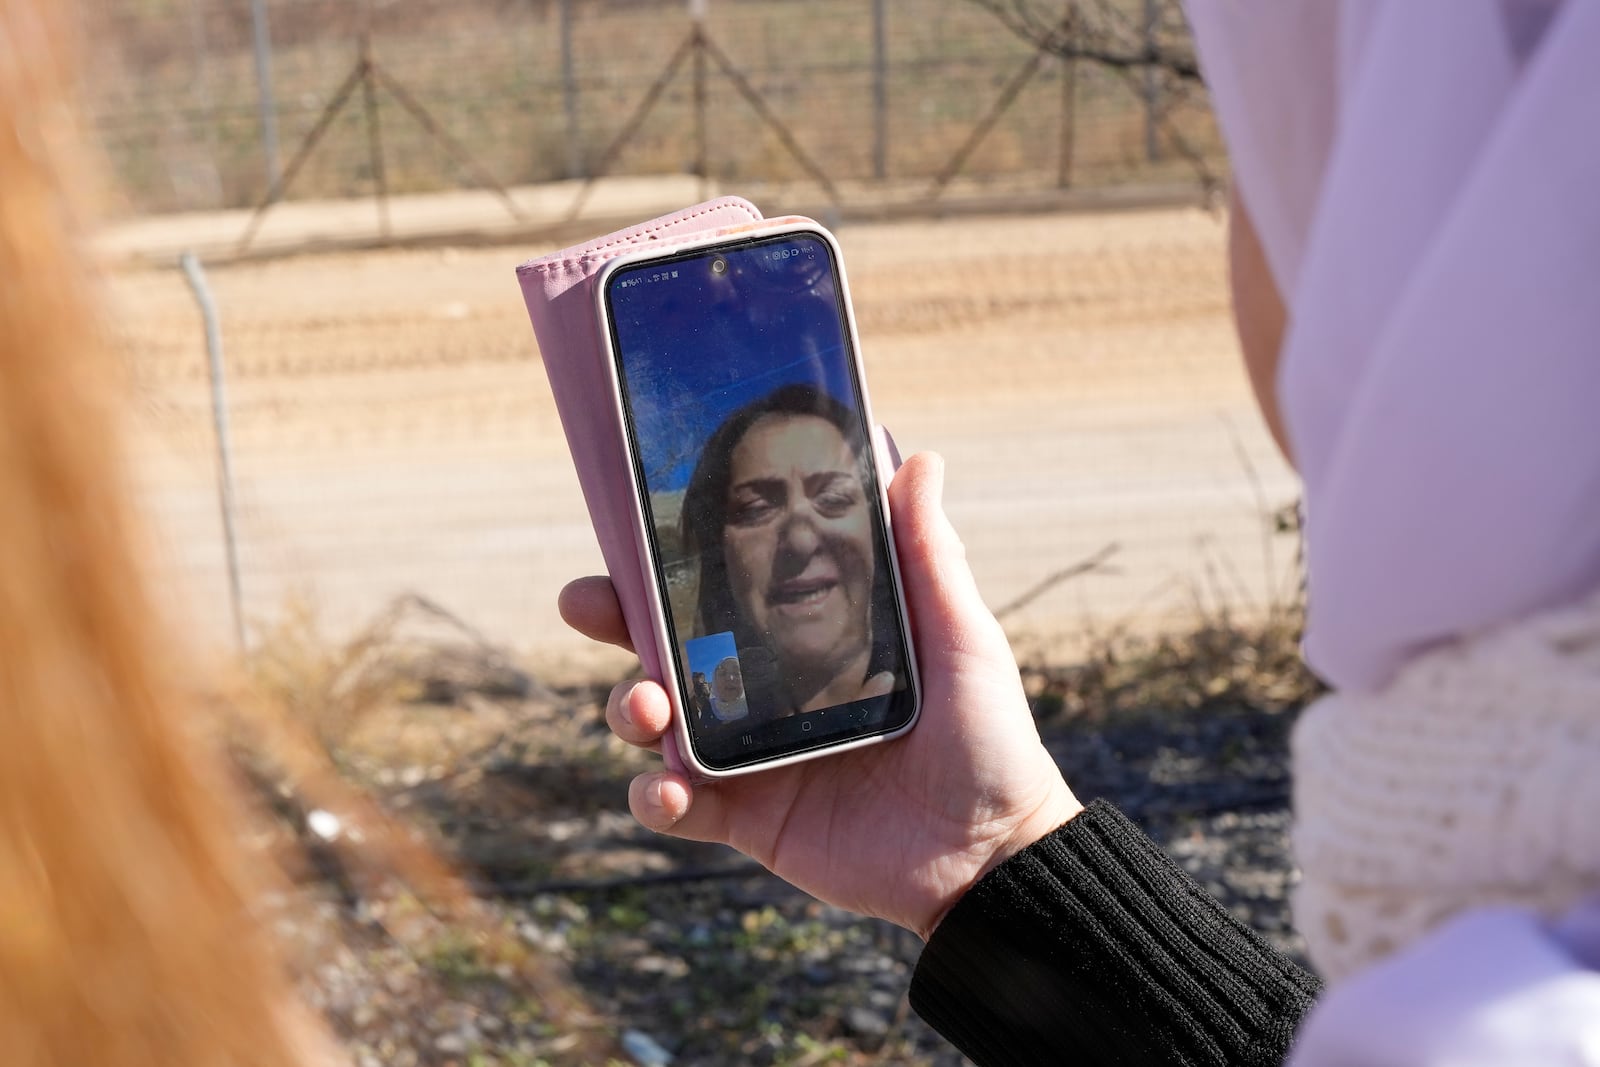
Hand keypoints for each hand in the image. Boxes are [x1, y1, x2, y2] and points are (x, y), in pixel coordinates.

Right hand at [559, 453, 1082, 937]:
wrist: (992, 854)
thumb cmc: (988, 738)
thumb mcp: (959, 637)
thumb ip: (927, 554)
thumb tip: (917, 457)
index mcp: (804, 636)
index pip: (723, 587)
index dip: (668, 560)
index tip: (629, 525)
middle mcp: (765, 690)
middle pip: (666, 645)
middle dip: (616, 618)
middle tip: (586, 601)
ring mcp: (749, 754)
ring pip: (656, 720)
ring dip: (630, 706)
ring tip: (648, 709)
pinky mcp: (747, 817)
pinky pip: (676, 805)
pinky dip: (655, 796)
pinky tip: (670, 790)